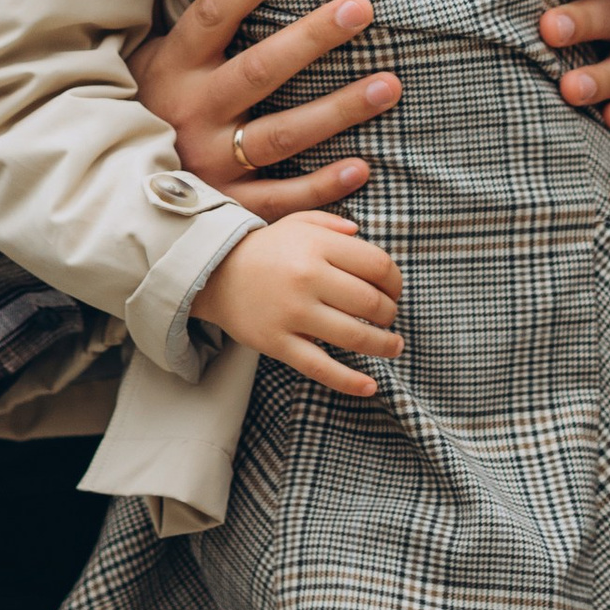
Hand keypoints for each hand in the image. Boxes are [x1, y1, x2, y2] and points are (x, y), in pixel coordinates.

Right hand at [131, 0, 399, 216]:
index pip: (213, 15)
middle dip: (312, 38)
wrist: (110, 189)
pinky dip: (321, 187)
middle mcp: (192, 112)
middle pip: (259, 70)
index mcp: (173, 68)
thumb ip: (193, 27)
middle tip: (360, 8)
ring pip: (281, 134)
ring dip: (338, 109)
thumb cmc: (150, 107)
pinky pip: (279, 198)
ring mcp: (210, 161)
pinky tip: (362, 167)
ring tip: (388, 84)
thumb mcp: (154, 61)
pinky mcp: (226, 204)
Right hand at [192, 214, 404, 398]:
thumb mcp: (298, 223)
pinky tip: (370, 386)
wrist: (214, 273)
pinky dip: (349, 381)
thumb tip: (361, 234)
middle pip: (371, 302)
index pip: (377, 265)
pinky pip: (320, 366)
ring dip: (383, 345)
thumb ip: (333, 224)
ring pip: (353, 336)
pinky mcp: (277, 342)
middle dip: (390, 314)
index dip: (395, 281)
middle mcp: (307, 277)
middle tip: (389, 318)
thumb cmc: (266, 249)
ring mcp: (292, 313)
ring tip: (393, 346)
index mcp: (317, 245)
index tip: (394, 290)